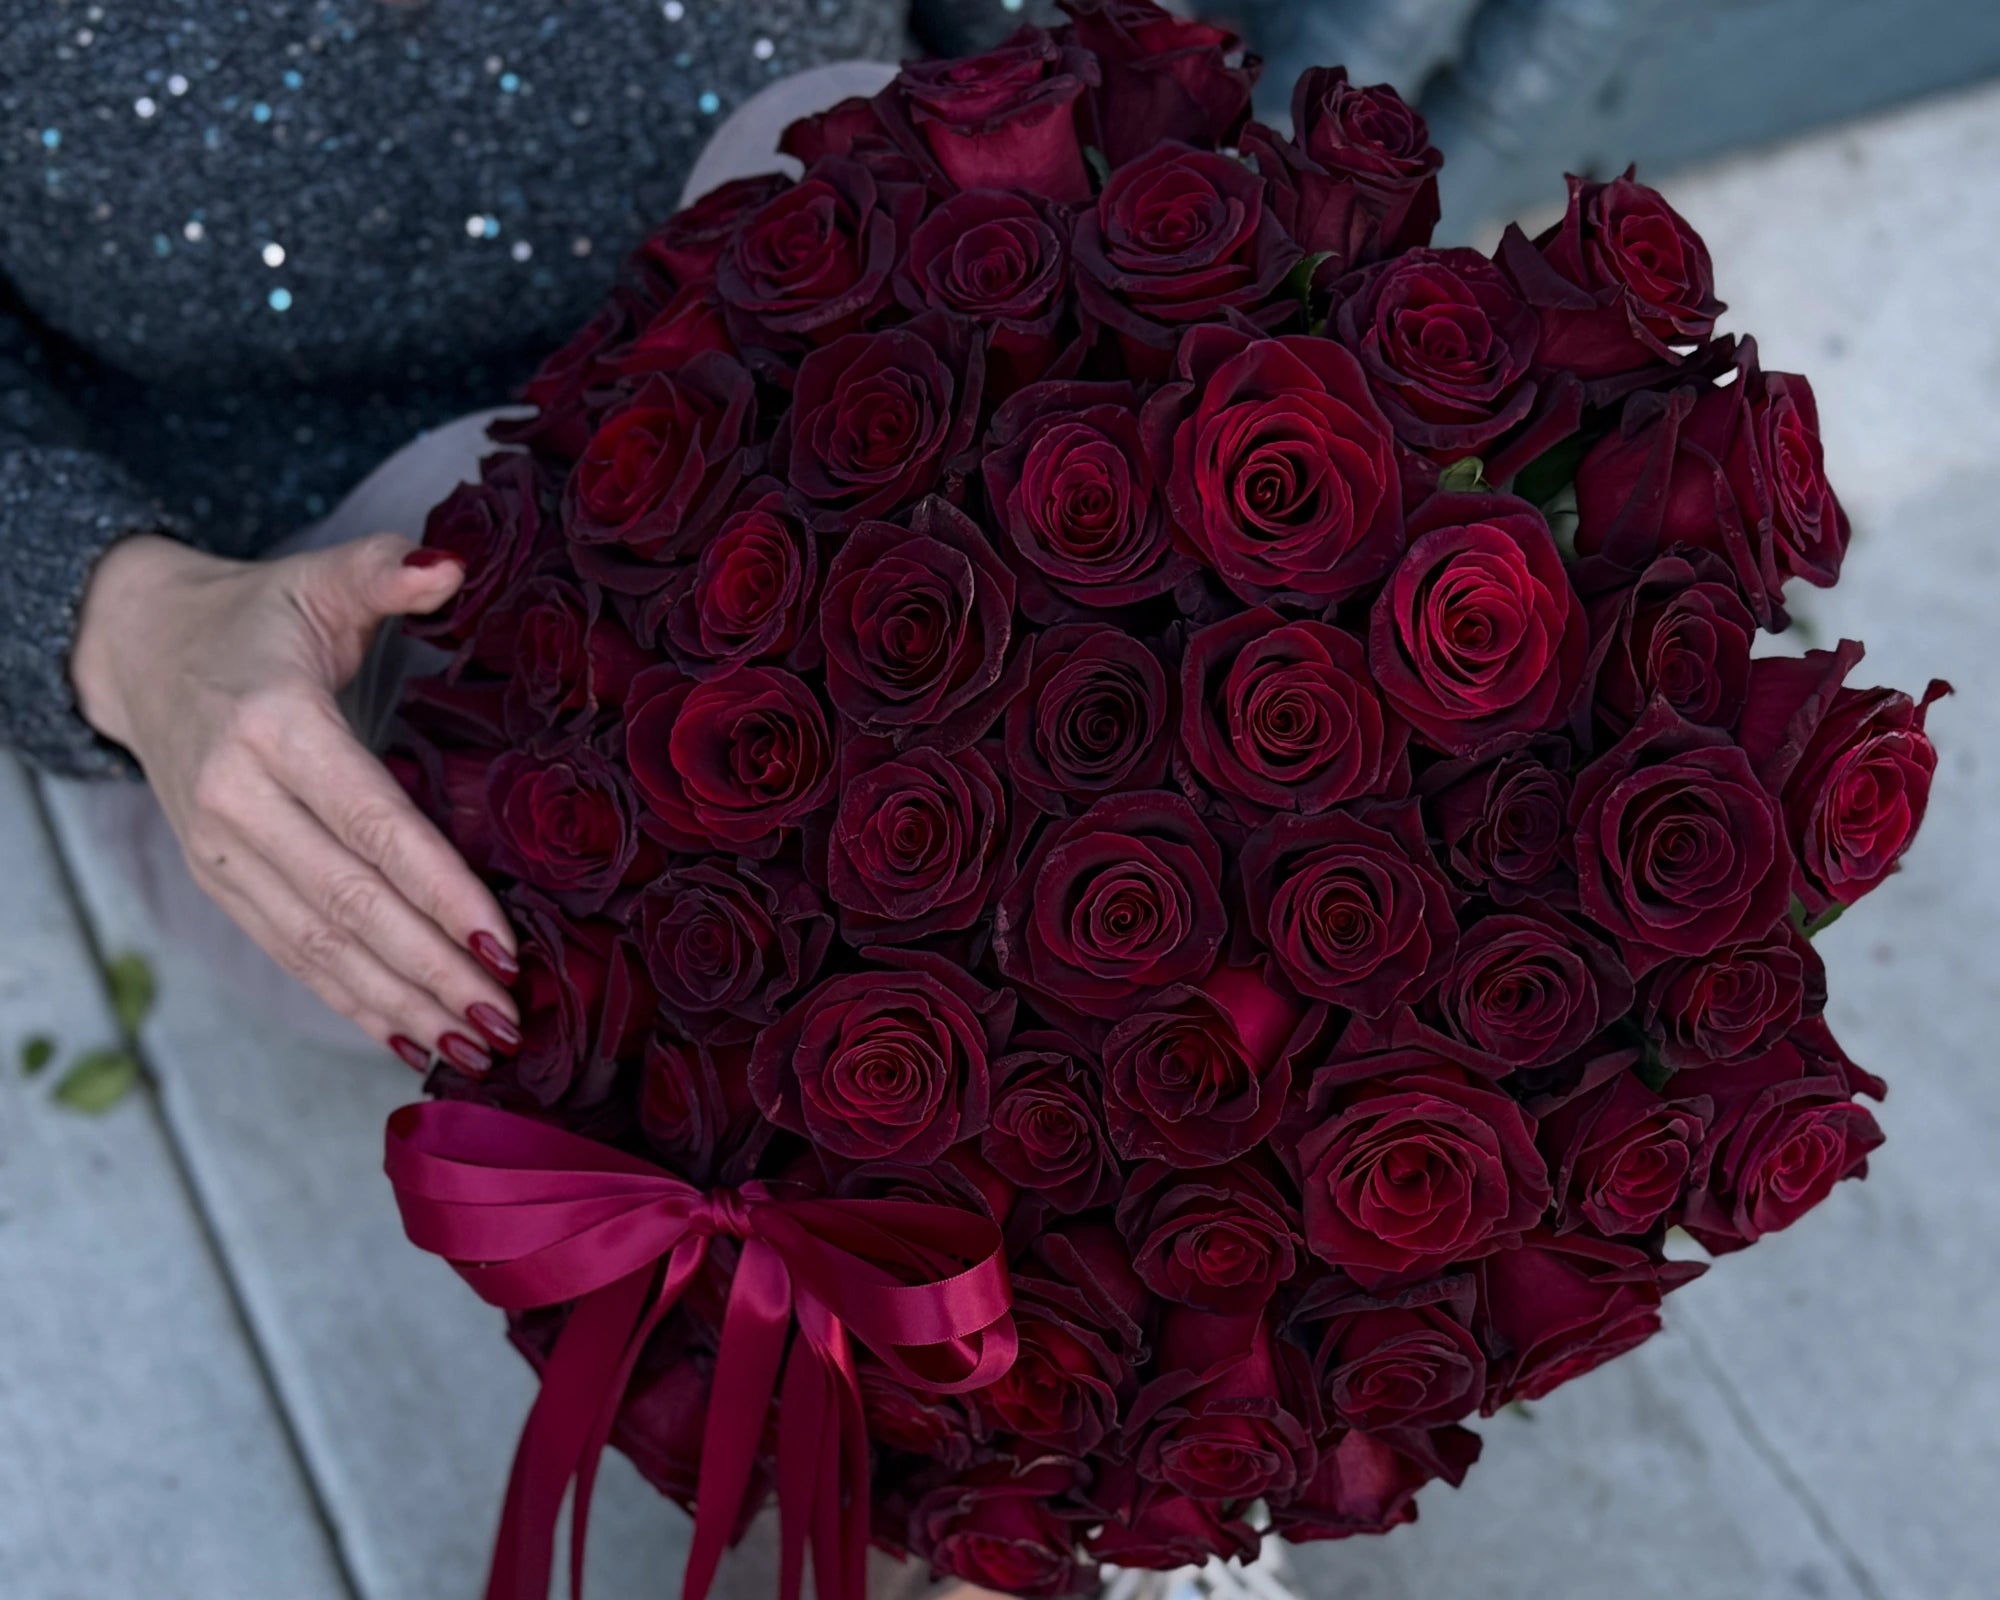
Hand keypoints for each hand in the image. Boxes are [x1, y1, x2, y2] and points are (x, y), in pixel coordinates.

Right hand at [71, 531, 519, 1073]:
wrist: (142, 649)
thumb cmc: (261, 617)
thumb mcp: (320, 578)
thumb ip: (383, 572)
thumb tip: (449, 561)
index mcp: (273, 727)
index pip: (371, 823)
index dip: (438, 888)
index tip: (502, 943)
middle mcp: (237, 800)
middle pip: (349, 902)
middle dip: (431, 968)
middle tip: (507, 1017)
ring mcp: (221, 851)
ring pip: (318, 945)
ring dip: (399, 1002)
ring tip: (475, 1047)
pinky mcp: (219, 882)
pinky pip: (291, 955)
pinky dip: (351, 1003)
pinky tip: (410, 1041)